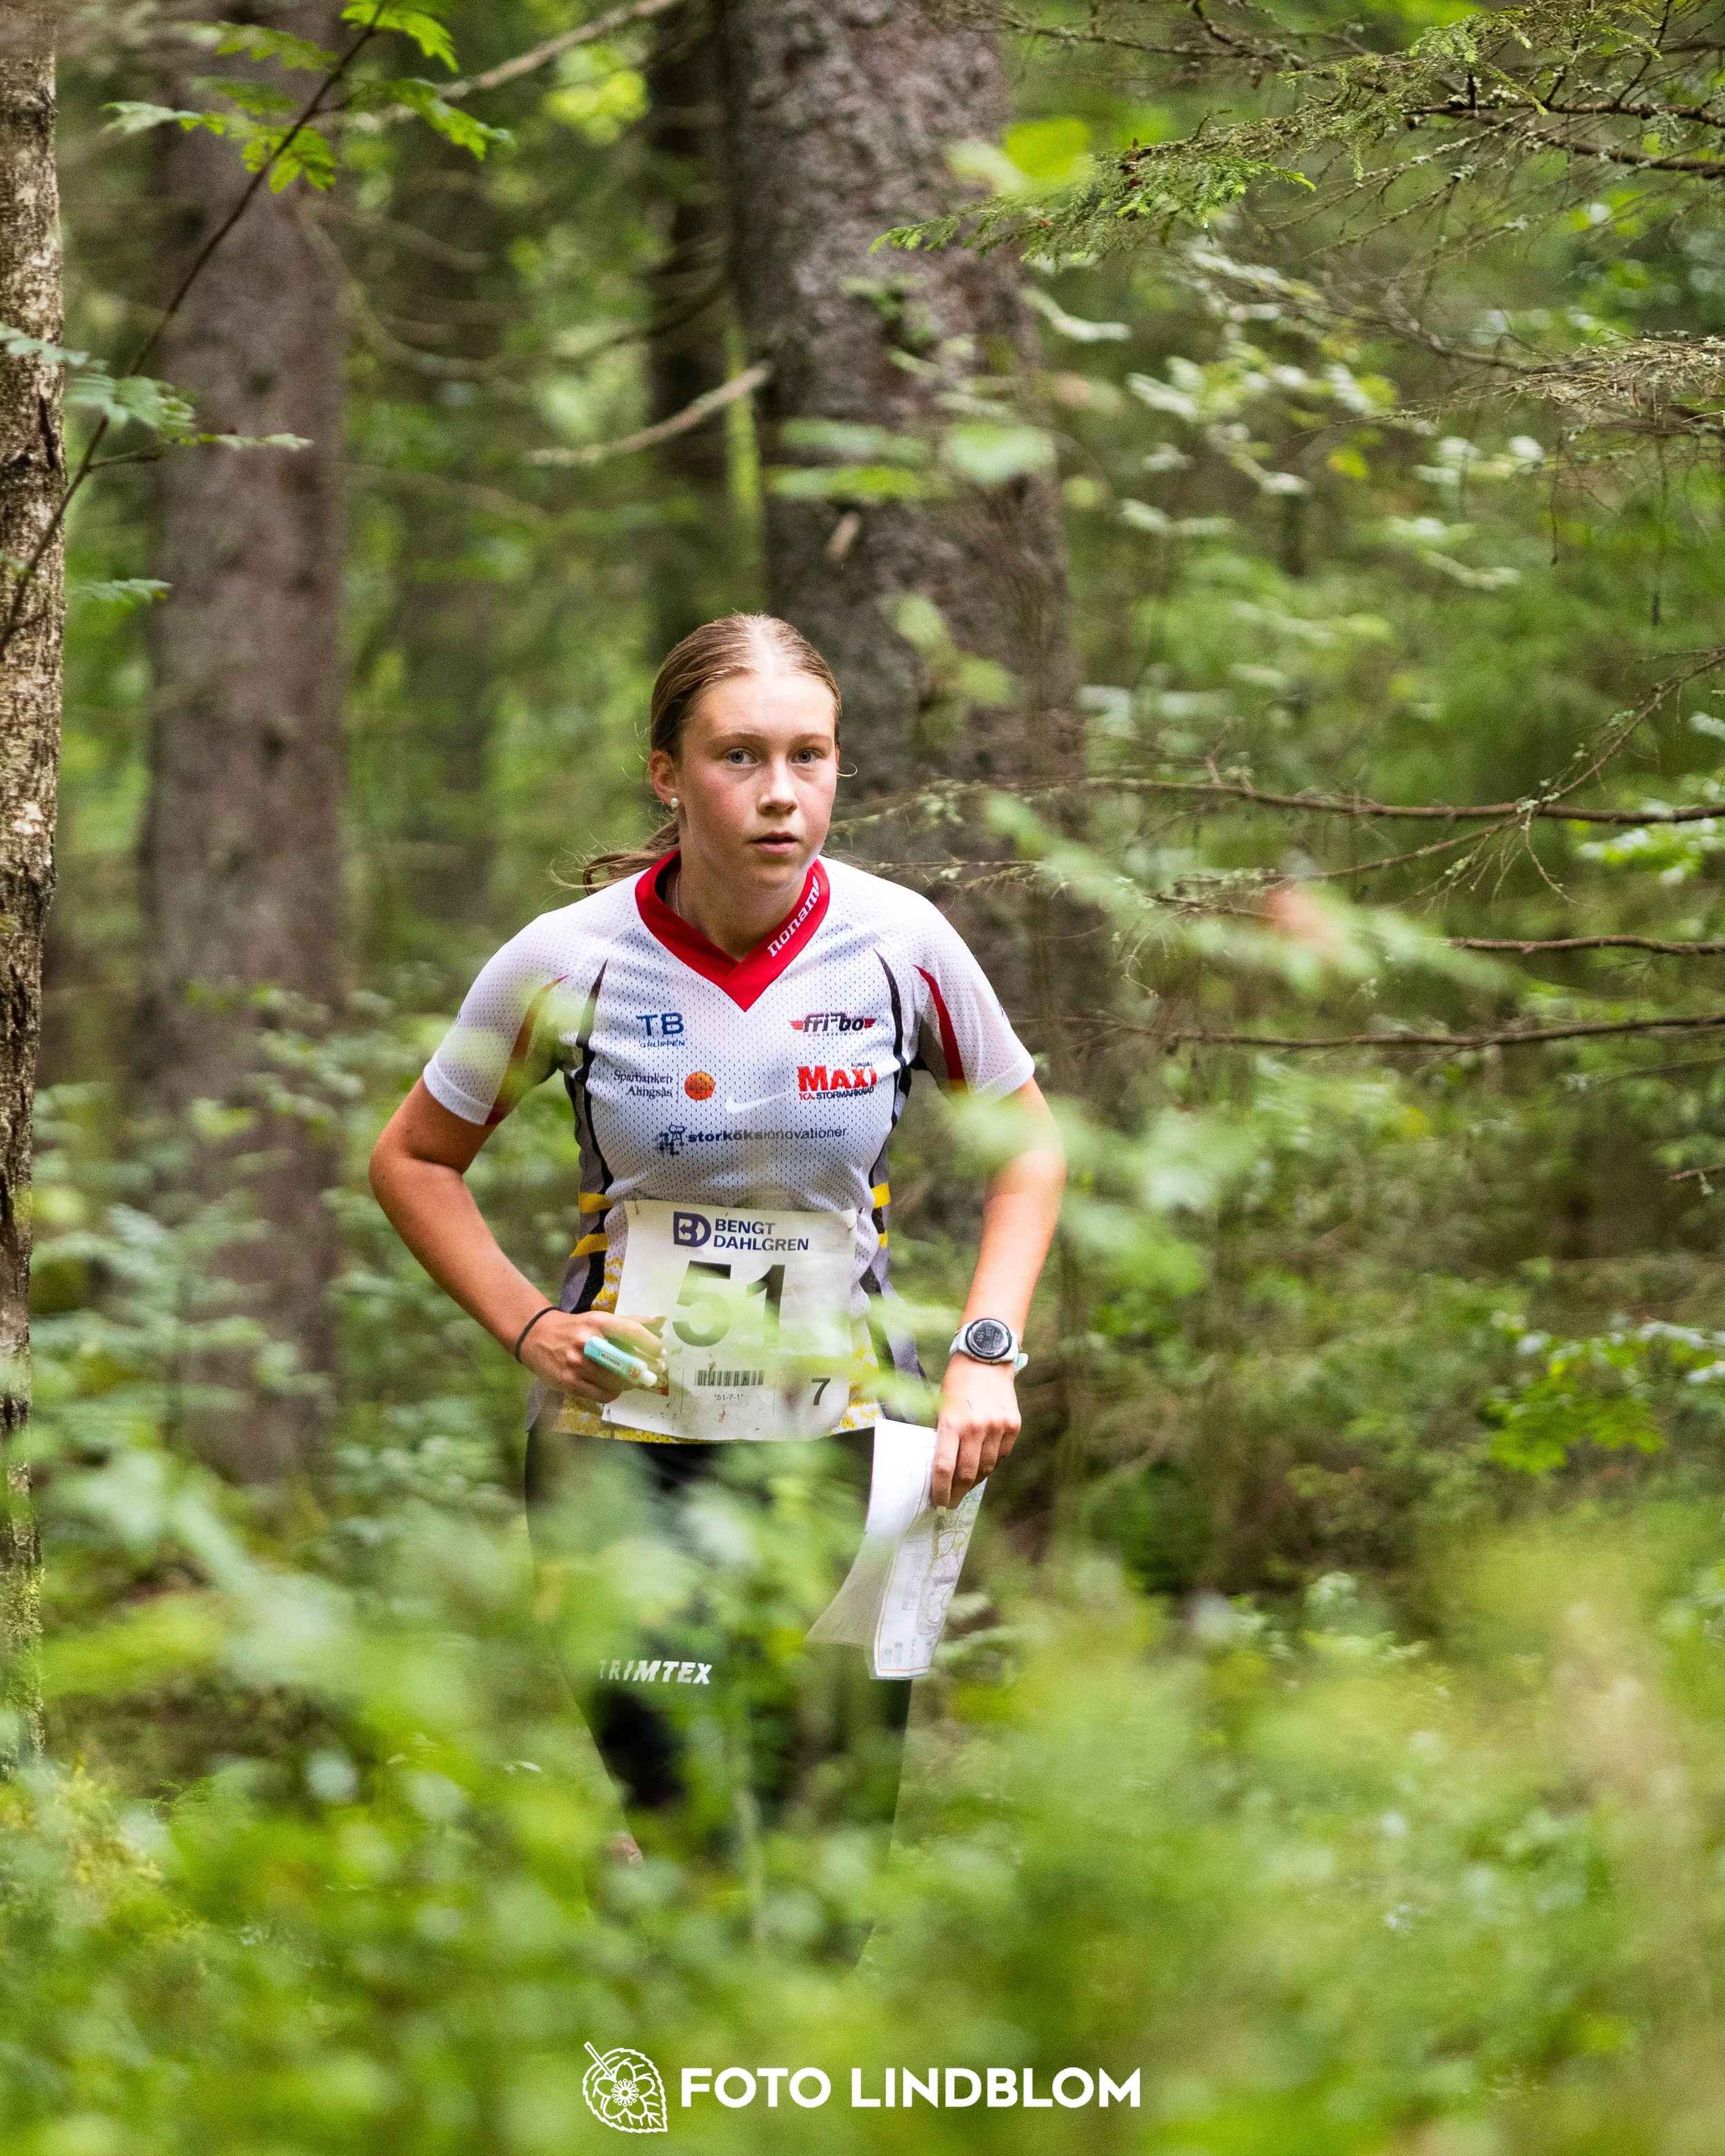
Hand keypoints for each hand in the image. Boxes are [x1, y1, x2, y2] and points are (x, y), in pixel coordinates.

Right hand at [519, 1310, 665, 1402]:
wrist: (537, 1337)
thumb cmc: (576, 1328)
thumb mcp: (600, 1320)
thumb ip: (631, 1322)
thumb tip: (661, 1321)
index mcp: (598, 1322)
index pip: (632, 1331)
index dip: (651, 1344)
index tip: (660, 1352)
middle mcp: (588, 1342)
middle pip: (627, 1362)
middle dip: (646, 1369)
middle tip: (654, 1371)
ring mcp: (578, 1364)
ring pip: (617, 1382)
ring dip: (630, 1383)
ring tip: (632, 1379)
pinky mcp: (570, 1382)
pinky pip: (603, 1395)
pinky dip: (613, 1393)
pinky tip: (613, 1387)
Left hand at [931, 1353, 1020, 1507]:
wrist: (986, 1358)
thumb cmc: (956, 1383)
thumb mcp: (940, 1407)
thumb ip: (942, 1436)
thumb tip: (939, 1469)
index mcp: (952, 1422)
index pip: (944, 1468)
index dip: (940, 1491)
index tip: (937, 1502)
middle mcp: (976, 1427)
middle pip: (967, 1474)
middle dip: (956, 1493)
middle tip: (949, 1501)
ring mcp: (997, 1427)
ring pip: (986, 1468)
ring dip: (974, 1480)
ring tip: (964, 1485)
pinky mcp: (1013, 1425)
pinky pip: (1001, 1455)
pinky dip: (990, 1464)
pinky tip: (981, 1465)